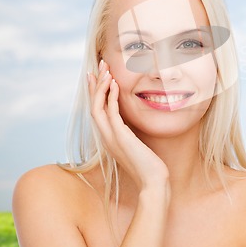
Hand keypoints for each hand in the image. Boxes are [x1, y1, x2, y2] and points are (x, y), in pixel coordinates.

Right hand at [88, 60, 169, 194]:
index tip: (97, 75)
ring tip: (106, 69)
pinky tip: (115, 84)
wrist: (153, 181)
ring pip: (98, 107)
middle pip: (93, 104)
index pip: (97, 109)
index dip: (96, 91)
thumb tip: (133, 124)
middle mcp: (105, 136)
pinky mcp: (120, 137)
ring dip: (101, 86)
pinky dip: (112, 97)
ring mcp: (111, 137)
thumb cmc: (148, 165)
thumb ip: (131, 133)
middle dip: (96, 83)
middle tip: (99, 65)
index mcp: (108, 137)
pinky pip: (112, 113)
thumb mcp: (137, 144)